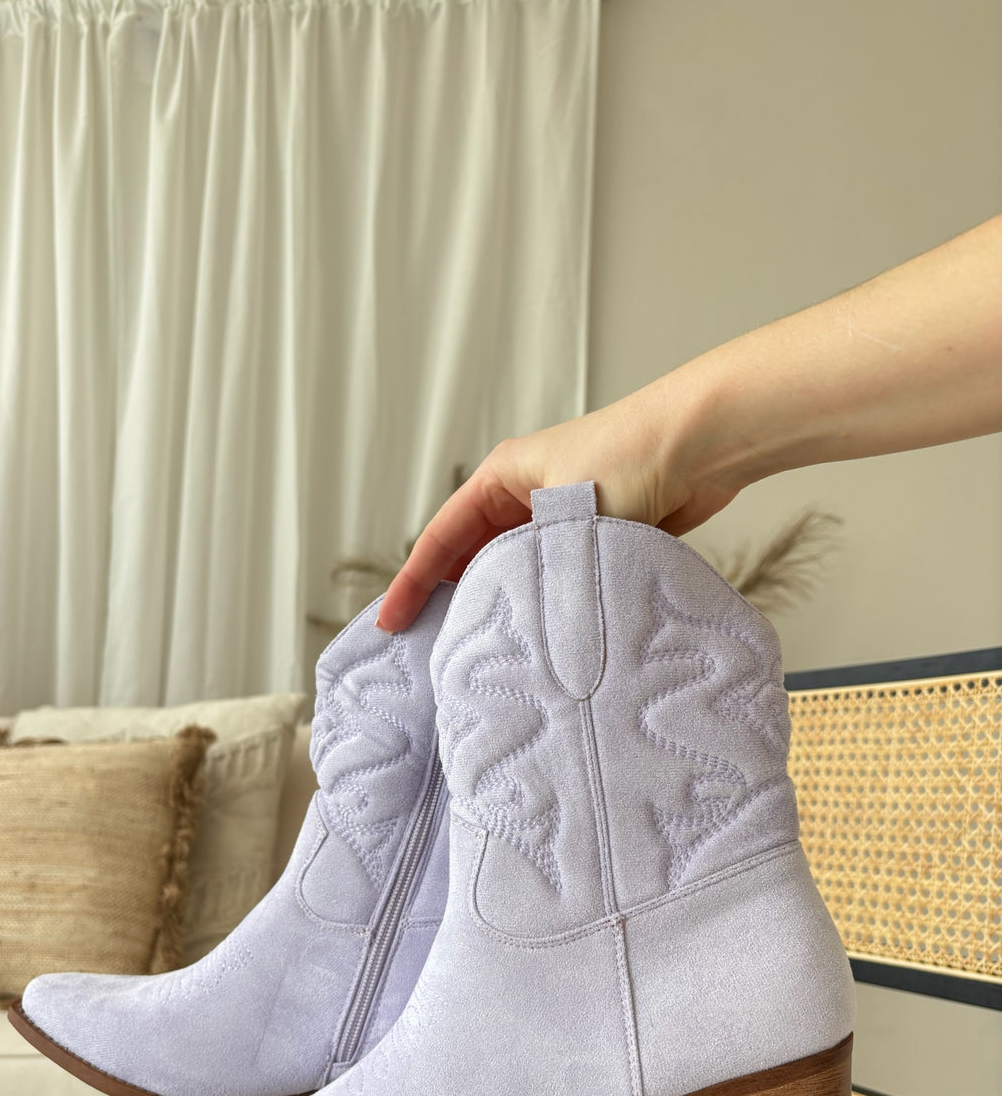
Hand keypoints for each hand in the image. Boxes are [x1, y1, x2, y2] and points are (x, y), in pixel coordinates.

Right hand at [377, 385, 740, 630]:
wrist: (704, 442)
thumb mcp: (566, 515)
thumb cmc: (633, 459)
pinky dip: (544, 604)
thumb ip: (537, 569)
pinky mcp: (600, 534)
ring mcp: (562, 515)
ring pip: (516, 571)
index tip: (392, 625)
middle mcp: (526, 494)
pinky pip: (557, 577)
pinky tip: (540, 638)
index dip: (413, 583)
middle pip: (472, 556)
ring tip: (482, 653)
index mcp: (503, 476)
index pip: (441, 538)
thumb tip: (521, 626)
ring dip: (503, 605)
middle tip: (432, 650)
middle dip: (452, 600)